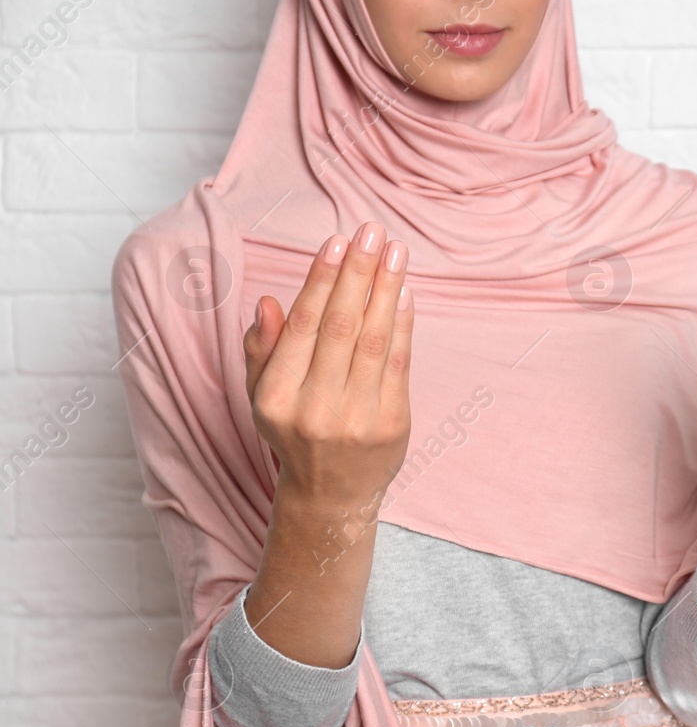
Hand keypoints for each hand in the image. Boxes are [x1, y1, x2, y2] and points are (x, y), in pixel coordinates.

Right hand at [244, 221, 413, 513]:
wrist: (332, 494)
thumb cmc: (295, 432)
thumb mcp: (262, 395)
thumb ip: (262, 349)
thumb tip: (268, 302)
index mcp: (275, 398)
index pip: (303, 326)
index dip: (321, 280)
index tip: (337, 242)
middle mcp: (314, 409)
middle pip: (341, 327)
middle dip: (358, 273)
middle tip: (372, 232)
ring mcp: (356, 419)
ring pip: (373, 341)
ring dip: (386, 289)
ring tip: (395, 251)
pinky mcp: (392, 425)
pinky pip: (399, 364)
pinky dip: (402, 325)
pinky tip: (404, 292)